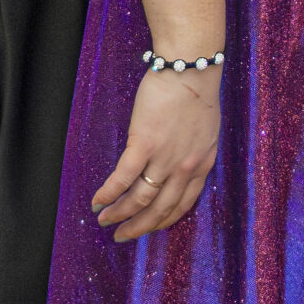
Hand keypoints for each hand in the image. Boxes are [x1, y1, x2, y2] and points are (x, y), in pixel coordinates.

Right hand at [90, 65, 222, 241]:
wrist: (192, 67)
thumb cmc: (198, 91)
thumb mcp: (206, 130)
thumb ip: (193, 152)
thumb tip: (175, 166)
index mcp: (202, 163)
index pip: (183, 204)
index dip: (163, 221)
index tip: (148, 229)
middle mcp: (185, 166)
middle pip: (161, 209)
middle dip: (139, 227)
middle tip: (121, 236)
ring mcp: (165, 157)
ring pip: (140, 199)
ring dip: (120, 214)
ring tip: (105, 220)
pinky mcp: (144, 143)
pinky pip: (123, 177)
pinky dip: (108, 193)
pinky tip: (97, 201)